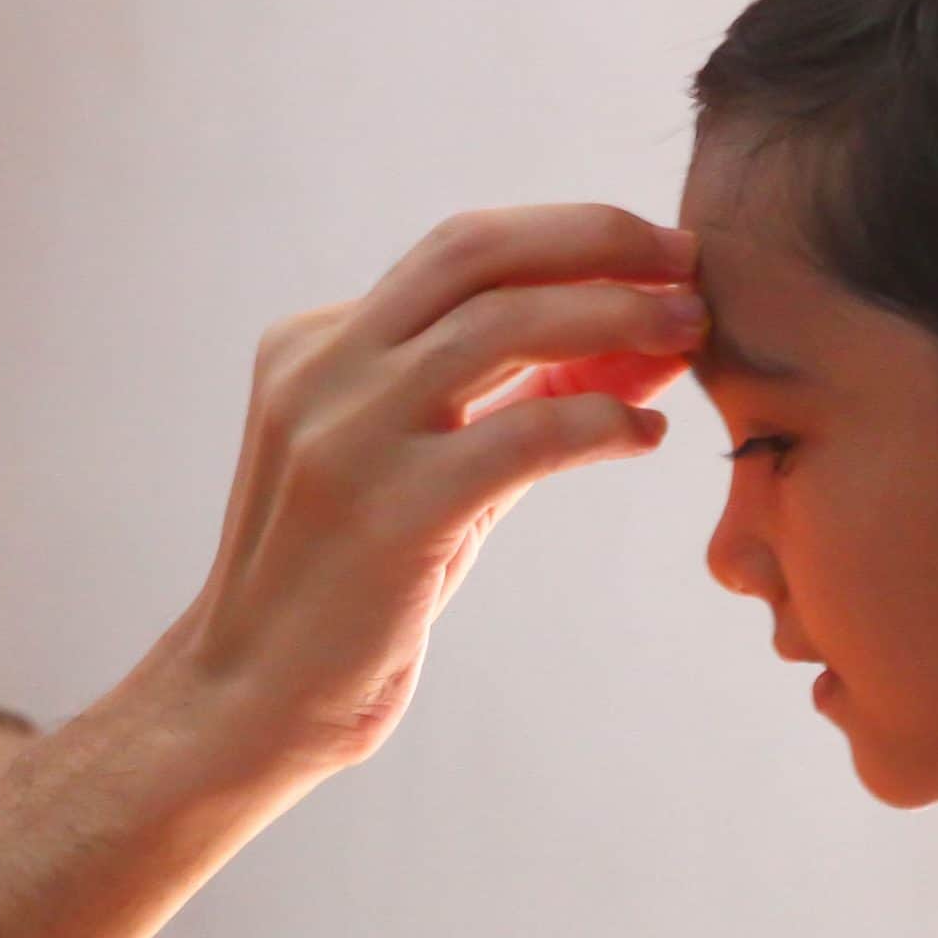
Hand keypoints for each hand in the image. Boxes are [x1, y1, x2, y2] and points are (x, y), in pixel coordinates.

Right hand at [149, 206, 700, 779]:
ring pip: (502, 324)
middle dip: (596, 236)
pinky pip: (523, 434)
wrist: (248, 701)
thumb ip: (515, 397)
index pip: (461, 253)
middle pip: (476, 252)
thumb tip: (644, 337)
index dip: (571, 238)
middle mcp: (319, 370)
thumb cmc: (350, 589)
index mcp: (314, 345)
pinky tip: (645, 434)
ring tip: (689, 329)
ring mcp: (346, 437)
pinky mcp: (389, 513)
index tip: (657, 252)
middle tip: (688, 258)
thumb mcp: (423, 466)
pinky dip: (601, 419)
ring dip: (615, 314)